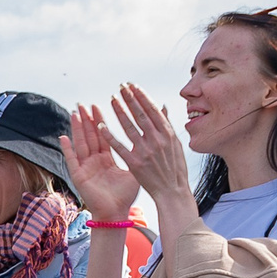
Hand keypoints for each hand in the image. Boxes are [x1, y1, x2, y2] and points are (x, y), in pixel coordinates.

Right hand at [63, 104, 141, 218]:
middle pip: (89, 137)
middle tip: (83, 104)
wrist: (116, 213)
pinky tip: (63, 137)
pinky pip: (71, 160)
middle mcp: (94, 162)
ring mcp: (85, 168)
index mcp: (107, 160)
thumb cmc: (125, 195)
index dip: (99, 121)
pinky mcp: (79, 176)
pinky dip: (67, 149)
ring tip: (74, 114)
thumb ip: (138, 153)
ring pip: (80, 144)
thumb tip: (149, 139)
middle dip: (86, 120)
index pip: (102, 136)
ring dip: (76, 129)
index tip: (98, 106)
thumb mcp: (134, 169)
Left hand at [110, 84, 192, 210]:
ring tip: (112, 99)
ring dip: (119, 112)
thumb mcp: (176, 144)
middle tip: (120, 87)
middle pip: (140, 115)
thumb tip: (162, 106)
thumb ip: (168, 125)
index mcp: (168, 134)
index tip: (133, 86)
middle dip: (130, 99)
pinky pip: (119, 147)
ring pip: (129, 127)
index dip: (141, 97)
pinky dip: (110, 135)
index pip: (152, 110)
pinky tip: (100, 125)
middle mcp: (157, 140)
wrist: (173, 191)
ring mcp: (145, 151)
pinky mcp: (135, 163)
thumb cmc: (175, 168)